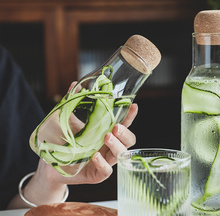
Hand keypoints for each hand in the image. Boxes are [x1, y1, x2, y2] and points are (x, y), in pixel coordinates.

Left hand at [19, 103, 137, 206]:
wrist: (49, 163)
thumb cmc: (62, 140)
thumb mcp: (66, 119)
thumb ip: (72, 102)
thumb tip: (74, 84)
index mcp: (104, 132)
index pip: (122, 124)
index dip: (129, 116)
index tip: (133, 105)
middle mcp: (107, 146)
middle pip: (128, 141)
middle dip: (126, 133)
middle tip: (116, 126)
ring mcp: (103, 161)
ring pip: (121, 155)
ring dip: (117, 146)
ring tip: (106, 136)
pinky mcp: (96, 175)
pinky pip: (106, 171)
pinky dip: (103, 163)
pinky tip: (95, 156)